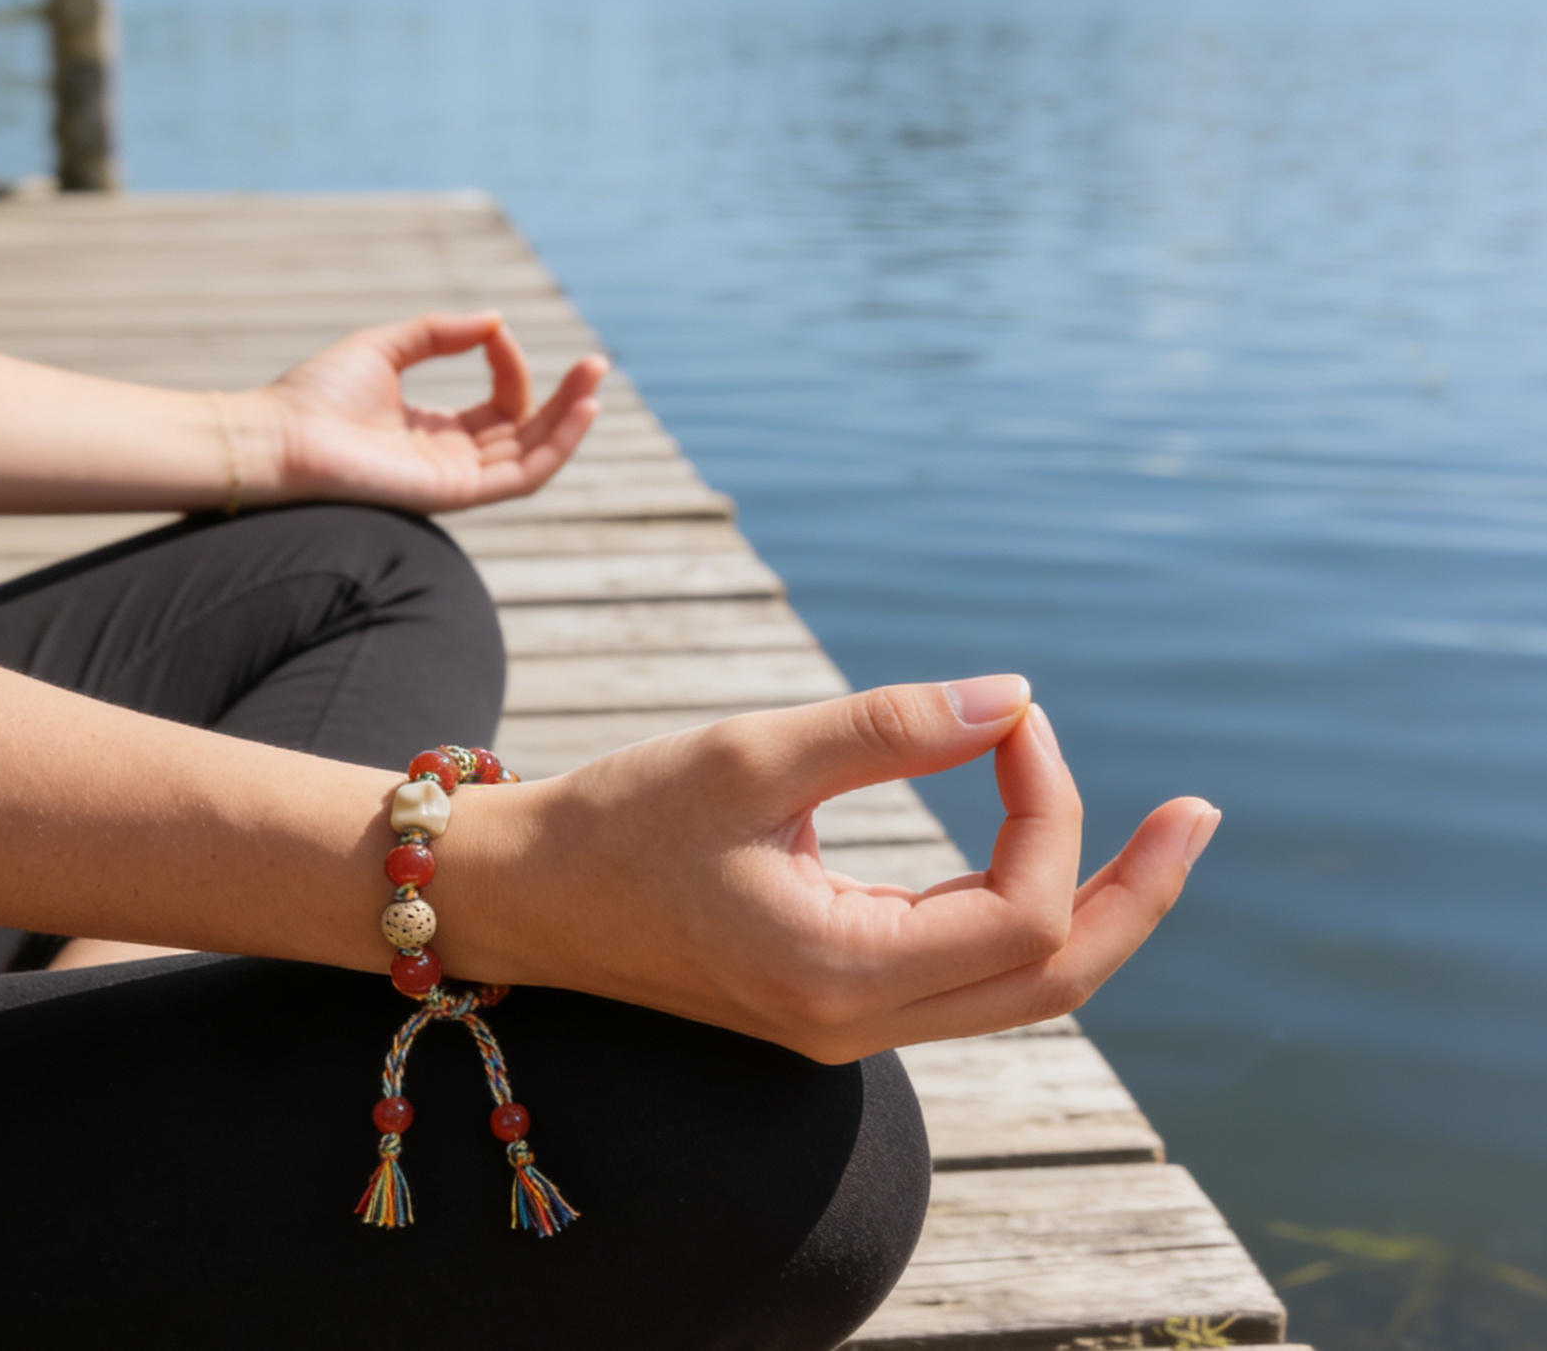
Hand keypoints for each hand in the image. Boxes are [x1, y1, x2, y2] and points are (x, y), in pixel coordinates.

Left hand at [255, 312, 607, 512]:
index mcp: (432, 430)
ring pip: (532, 456)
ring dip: (569, 420)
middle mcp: (448, 460)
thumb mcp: (385, 347)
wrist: (280, 438)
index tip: (494, 331)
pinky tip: (578, 411)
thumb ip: (438, 333)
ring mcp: (453, 480)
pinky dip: (555, 446)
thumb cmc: (315, 397)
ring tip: (594, 381)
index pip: (497, 404)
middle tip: (596, 363)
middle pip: (525, 434)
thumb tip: (493, 321)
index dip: (508, 364)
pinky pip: (521, 477)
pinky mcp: (453, 494)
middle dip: (564, 399)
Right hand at [459, 677, 1216, 1063]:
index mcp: (839, 974)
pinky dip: (1022, 915)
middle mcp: (857, 1025)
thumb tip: (1016, 697)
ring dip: (1090, 908)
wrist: (522, 897)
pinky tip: (1038, 849)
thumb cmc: (617, 821)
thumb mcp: (751, 756)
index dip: (1049, 801)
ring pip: (1019, 992)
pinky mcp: (832, 1003)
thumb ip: (889, 727)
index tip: (1011, 711)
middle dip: (1136, 894)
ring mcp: (847, 1026)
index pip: (1022, 911)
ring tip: (1155, 835)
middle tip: (1200, 814)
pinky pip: (966, 978)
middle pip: (1054, 983)